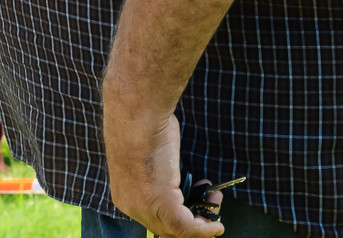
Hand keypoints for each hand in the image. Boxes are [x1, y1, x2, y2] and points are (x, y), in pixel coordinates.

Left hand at [102, 88, 223, 237]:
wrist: (138, 115)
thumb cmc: (144, 124)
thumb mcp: (149, 154)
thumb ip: (158, 173)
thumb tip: (172, 177)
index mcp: (125, 195)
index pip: (153, 220)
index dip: (179, 215)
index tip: (196, 205)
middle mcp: (131, 206)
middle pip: (165, 228)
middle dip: (193, 220)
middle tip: (210, 203)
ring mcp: (144, 207)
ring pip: (177, 230)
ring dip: (202, 222)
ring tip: (214, 201)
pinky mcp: (161, 202)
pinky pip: (186, 227)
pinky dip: (205, 229)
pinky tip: (217, 225)